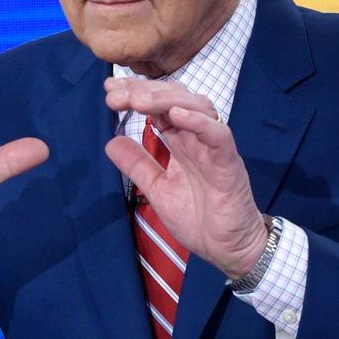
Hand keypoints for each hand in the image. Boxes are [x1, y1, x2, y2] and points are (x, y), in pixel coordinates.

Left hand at [102, 78, 266, 280]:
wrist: (227, 248)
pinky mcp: (229, 163)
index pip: (159, 107)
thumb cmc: (199, 218)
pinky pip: (218, 135)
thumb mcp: (158, 190)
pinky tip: (176, 115)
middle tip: (116, 94)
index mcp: (182, 142)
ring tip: (139, 100)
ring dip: (167, 100)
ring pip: (198, 108)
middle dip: (145, 91)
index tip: (109, 90)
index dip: (135, 93)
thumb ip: (138, 165)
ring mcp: (215, 148)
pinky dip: (199, 122)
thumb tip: (111, 142)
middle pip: (176, 99)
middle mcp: (198, 138)